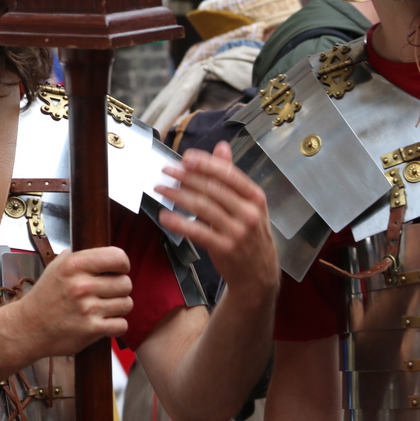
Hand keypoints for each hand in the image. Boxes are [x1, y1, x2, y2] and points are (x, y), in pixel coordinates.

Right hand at [12, 246, 132, 357]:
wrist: (28, 327)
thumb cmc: (45, 296)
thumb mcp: (56, 266)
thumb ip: (79, 256)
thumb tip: (100, 249)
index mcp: (74, 264)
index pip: (118, 257)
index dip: (122, 264)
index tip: (118, 270)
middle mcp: (81, 285)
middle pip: (126, 283)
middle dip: (120, 288)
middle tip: (107, 293)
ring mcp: (87, 308)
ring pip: (127, 304)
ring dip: (118, 307)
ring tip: (104, 308)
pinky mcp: (91, 329)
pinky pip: (122, 325)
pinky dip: (116, 326)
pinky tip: (104, 322)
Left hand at [155, 141, 278, 300]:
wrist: (258, 274)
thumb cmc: (250, 234)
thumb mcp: (248, 204)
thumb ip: (231, 176)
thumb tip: (221, 146)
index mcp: (255, 197)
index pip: (228, 174)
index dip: (205, 163)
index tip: (185, 157)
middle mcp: (249, 212)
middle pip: (212, 188)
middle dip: (186, 177)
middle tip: (166, 170)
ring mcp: (237, 231)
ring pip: (202, 207)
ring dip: (177, 196)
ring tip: (160, 189)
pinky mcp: (224, 248)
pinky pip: (196, 231)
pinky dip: (178, 222)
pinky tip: (164, 216)